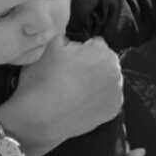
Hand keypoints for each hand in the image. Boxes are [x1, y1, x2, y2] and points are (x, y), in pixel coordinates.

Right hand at [0, 36, 122, 155]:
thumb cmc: (43, 79)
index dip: (79, 50)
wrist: (38, 119)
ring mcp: (117, 94)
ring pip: (106, 80)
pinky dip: (97, 99)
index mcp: (104, 53)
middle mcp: (117, 72)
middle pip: (103, 62)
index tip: (67, 59)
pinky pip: (106, 98)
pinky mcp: (113, 112)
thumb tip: (71, 39)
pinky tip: (80, 102)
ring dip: (95, 81)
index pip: (95, 44)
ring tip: (73, 90)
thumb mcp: (49, 45)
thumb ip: (66, 35)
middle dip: (91, 65)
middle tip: (69, 75)